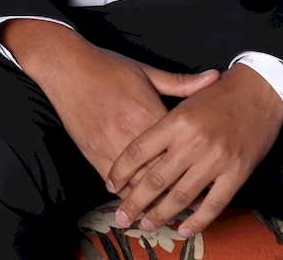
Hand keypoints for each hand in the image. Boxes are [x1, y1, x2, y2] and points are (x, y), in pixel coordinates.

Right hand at [0, 20, 218, 193]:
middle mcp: (131, 132)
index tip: (208, 182)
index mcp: (149, 112)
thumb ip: (182, 82)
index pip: (178, 149)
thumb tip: (215, 78)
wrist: (67, 66)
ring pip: (136, 184)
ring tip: (166, 215)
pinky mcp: (92, 152)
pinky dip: (126, 195)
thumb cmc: (108, 66)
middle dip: (176, 193)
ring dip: (151, 201)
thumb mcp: (147, 72)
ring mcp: (110, 145)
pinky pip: (113, 182)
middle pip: (159, 173)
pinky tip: (135, 202)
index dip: (194, 168)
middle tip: (193, 208)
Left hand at [107, 63, 282, 238]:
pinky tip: (184, 229)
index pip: (138, 151)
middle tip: (121, 218)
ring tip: (147, 225)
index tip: (110, 185)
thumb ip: (161, 120)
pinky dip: (198, 221)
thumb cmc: (219, 93)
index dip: (120, 171)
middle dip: (135, 202)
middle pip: (155, 179)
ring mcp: (215, 158)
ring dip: (161, 214)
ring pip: (181, 195)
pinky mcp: (237, 172)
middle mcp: (192, 141)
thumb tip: (136, 145)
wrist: (261, 90)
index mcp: (175, 121)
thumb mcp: (185, 98)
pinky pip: (214, 203)